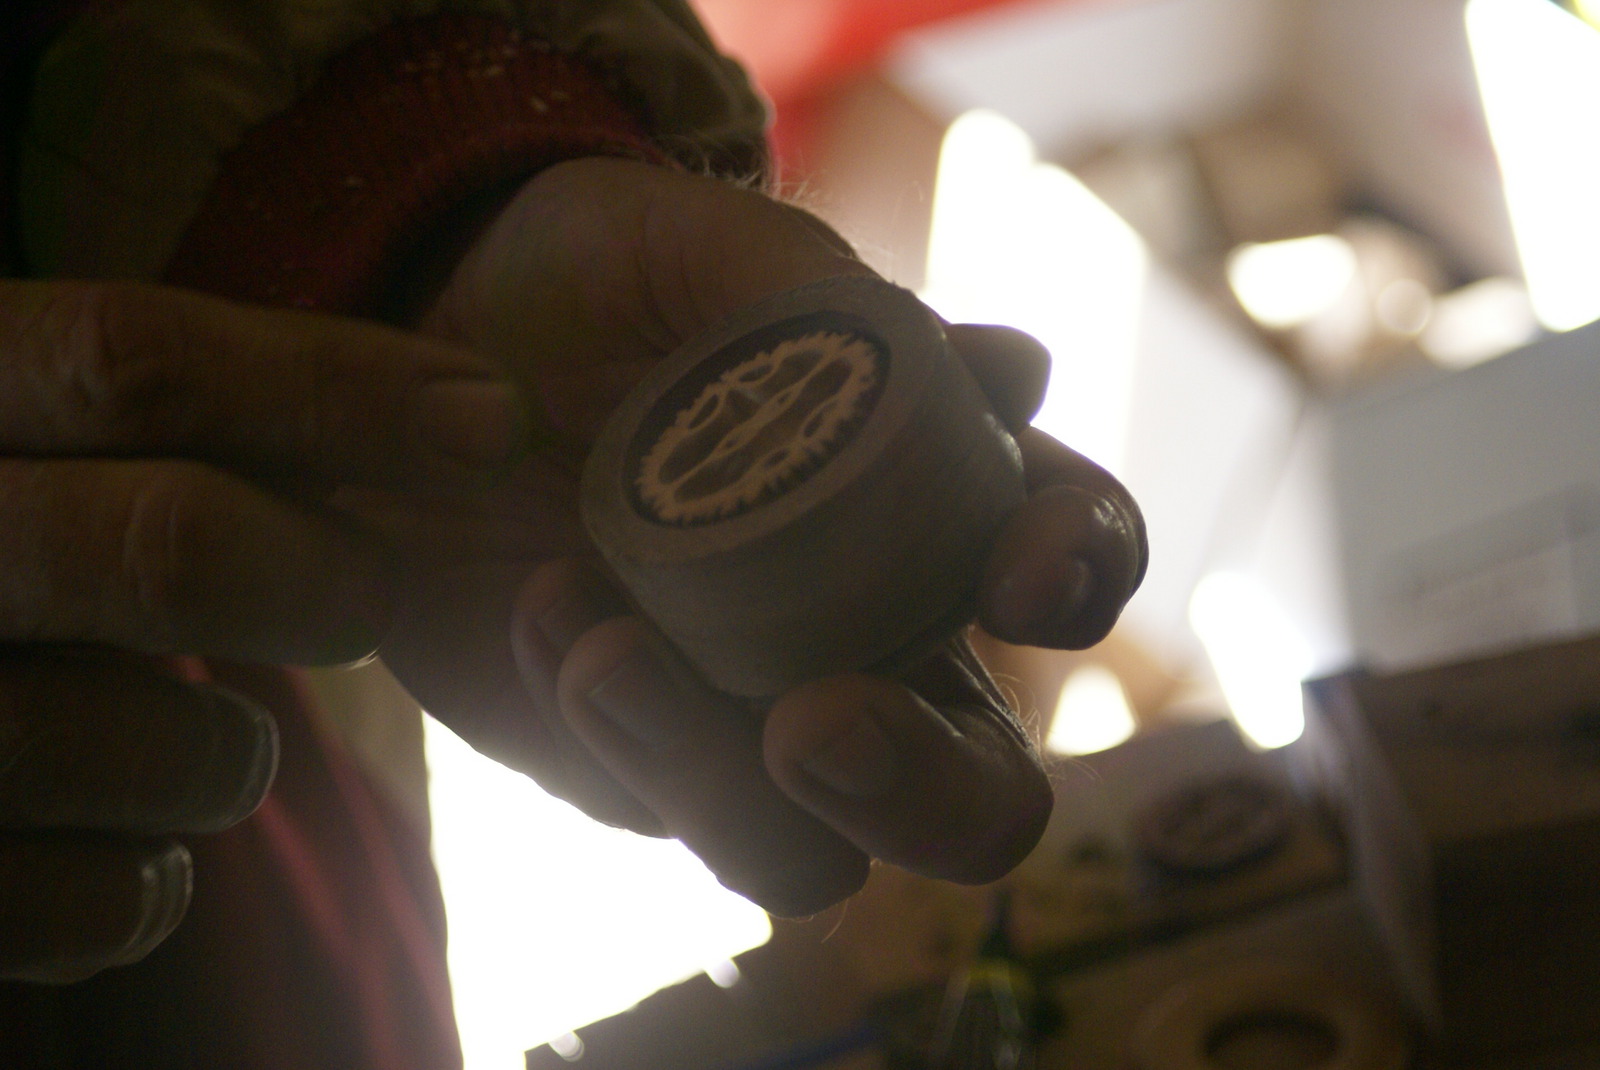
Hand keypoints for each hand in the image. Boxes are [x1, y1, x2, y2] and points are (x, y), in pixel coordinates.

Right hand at [0, 279, 526, 979]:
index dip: (339, 388)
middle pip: (169, 543)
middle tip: (373, 593)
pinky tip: (127, 845)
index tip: (493, 422)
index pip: (133, 360)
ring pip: (153, 742)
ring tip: (212, 744)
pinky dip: (151, 883)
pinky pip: (98, 902)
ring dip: (231, 752)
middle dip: (328, 577)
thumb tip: (464, 413)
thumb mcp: (34, 449)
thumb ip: (181, 419)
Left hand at [395, 157, 1146, 915]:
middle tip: (817, 723)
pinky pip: (637, 801)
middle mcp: (866, 638)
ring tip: (602, 640)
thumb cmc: (602, 276)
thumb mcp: (703, 245)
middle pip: (977, 794)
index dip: (1080, 577)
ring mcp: (742, 717)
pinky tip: (545, 607)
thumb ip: (835, 303)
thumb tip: (1020, 374)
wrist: (427, 320)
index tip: (1020, 576)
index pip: (1066, 560)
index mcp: (932, 500)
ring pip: (804, 858)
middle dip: (928, 789)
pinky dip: (596, 723)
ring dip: (713, 777)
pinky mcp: (620, 756)